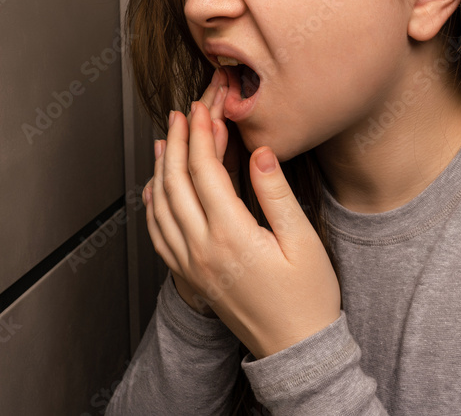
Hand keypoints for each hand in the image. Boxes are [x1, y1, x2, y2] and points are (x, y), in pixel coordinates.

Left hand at [144, 70, 342, 358]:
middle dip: (177, 142)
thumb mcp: (303, 240)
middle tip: (181, 113)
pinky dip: (152, 205)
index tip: (203, 109)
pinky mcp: (189, 277)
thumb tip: (260, 151)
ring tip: (165, 140)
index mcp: (231, 236)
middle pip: (176, 183)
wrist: (296, 350)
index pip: (205, 172)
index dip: (201, 135)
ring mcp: (190, 265)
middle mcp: (202, 250)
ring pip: (161, 206)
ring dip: (160, 168)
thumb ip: (277, 193)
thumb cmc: (308, 298)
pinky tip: (156, 188)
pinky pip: (159, 234)